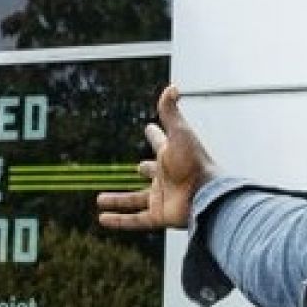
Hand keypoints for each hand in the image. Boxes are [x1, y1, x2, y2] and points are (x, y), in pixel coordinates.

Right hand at [96, 85, 215, 231]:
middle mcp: (167, 177)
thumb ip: (171, 112)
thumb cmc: (194, 162)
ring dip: (118, 199)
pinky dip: (118, 221)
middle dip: (146, 168)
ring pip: (136, 200)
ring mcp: (162, 198)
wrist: (207, 195)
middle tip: (138, 166)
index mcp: (171, 156)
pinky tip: (101, 219)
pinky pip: (134, 221)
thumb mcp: (180, 134)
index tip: (150, 127)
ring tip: (99, 199)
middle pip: (153, 172)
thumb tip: (172, 86)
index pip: (160, 142)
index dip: (155, 134)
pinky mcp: (159, 216)